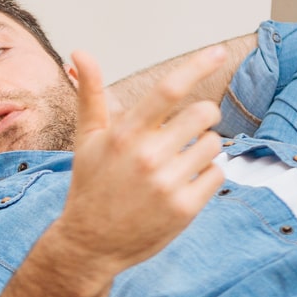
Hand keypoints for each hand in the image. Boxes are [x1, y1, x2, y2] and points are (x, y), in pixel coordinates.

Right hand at [48, 46, 227, 282]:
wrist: (89, 245)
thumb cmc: (90, 187)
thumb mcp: (87, 139)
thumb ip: (91, 94)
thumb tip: (80, 54)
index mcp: (124, 135)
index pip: (168, 90)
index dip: (196, 66)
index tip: (216, 51)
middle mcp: (147, 157)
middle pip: (204, 113)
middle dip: (205, 115)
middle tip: (193, 128)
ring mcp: (167, 184)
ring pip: (214, 144)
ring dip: (204, 148)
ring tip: (179, 163)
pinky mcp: (184, 209)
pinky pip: (216, 174)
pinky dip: (206, 176)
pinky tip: (183, 184)